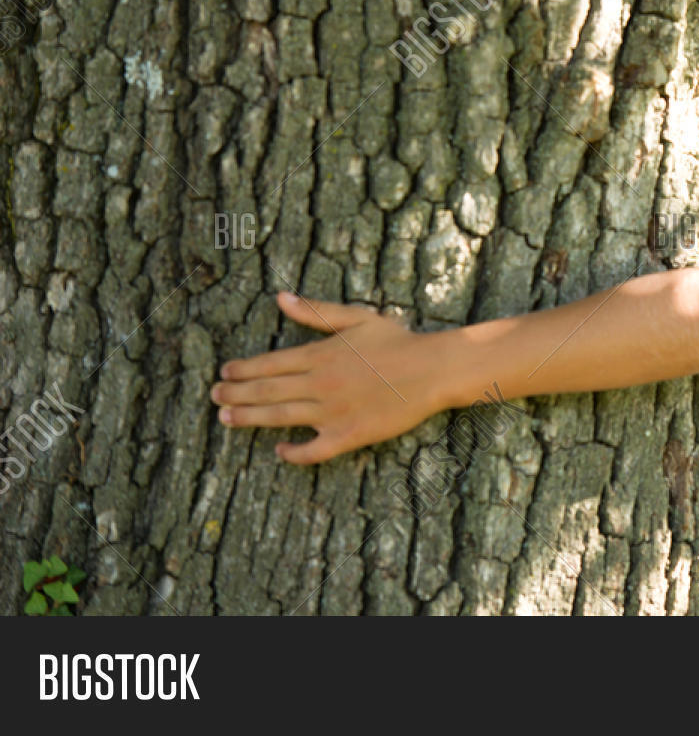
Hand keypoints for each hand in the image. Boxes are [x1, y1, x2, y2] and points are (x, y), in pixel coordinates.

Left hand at [211, 291, 450, 464]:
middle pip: (268, 391)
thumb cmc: (398, 340)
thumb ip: (316, 311)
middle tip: (214, 396)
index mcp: (320, 355)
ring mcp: (332, 412)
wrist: (432, 370)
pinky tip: (280, 451)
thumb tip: (280, 298)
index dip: (243, 369)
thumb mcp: (357, 317)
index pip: (270, 364)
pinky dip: (294, 453)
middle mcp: (320, 384)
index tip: (224, 372)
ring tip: (226, 418)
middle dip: (236, 393)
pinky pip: (314, 450)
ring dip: (250, 418)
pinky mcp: (349, 435)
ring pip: (281, 417)